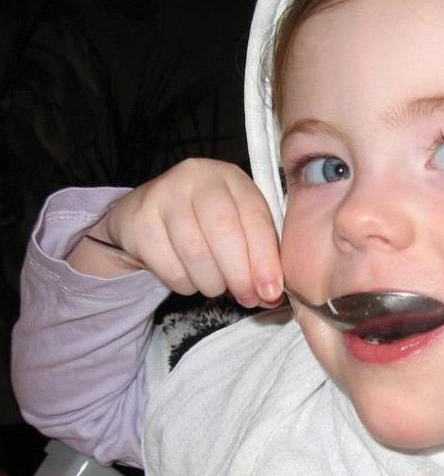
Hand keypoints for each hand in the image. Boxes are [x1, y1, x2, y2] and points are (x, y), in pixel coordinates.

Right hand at [71, 159, 282, 308]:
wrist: (147, 216)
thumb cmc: (205, 226)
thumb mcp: (239, 229)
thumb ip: (259, 258)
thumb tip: (271, 296)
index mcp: (232, 178)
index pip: (255, 217)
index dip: (265, 259)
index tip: (271, 291)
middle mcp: (197, 177)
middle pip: (224, 233)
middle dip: (240, 275)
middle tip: (247, 298)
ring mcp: (163, 194)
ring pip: (196, 253)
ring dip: (212, 283)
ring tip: (216, 287)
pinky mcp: (139, 219)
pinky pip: (169, 266)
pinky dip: (185, 284)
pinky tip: (189, 279)